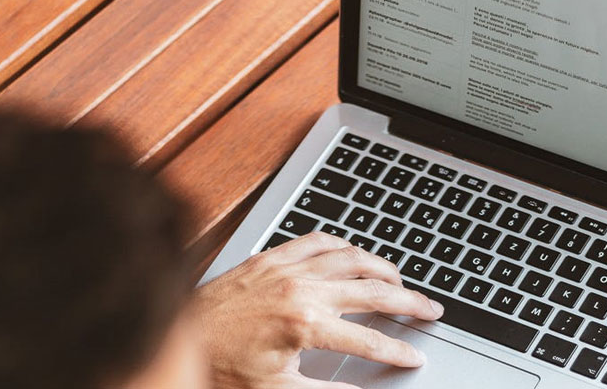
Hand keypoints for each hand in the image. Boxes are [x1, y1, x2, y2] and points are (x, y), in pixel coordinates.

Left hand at [195, 232, 444, 388]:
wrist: (176, 336)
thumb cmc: (219, 365)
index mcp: (305, 325)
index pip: (369, 339)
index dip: (397, 351)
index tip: (415, 357)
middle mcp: (301, 289)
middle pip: (373, 291)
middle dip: (409, 302)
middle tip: (430, 309)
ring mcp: (287, 268)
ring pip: (352, 257)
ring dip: (382, 267)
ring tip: (400, 280)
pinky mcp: (271, 256)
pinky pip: (317, 240)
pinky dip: (342, 245)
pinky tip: (352, 253)